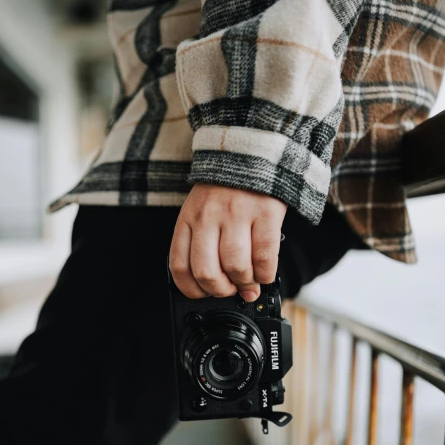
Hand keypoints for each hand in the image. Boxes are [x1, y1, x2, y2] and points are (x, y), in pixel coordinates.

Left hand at [169, 184, 286, 300]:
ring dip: (244, 283)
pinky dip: (265, 274)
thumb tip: (225, 287)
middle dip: (220, 290)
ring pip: (235, 267)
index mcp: (188, 218)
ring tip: (248, 280)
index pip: (179, 266)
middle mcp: (209, 216)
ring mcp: (237, 214)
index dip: (192, 289)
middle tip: (229, 289)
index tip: (204, 293)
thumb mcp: (202, 211)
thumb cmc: (226, 189)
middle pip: (206, 272)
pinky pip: (264, 258)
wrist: (252, 151)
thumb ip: (205, 245)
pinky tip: (264, 272)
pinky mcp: (265, 213)